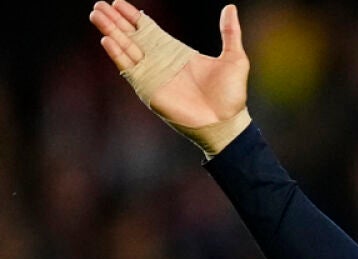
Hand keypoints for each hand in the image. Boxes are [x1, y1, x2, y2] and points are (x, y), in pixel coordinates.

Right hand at [90, 1, 250, 155]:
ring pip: (126, 48)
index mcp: (177, 52)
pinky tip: (107, 40)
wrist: (226, 122)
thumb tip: (230, 7)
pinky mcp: (149, 89)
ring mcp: (154, 74)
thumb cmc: (231, 94)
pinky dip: (118, 54)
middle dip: (115, 20)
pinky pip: (129, 69)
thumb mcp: (234, 58)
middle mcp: (161, 61)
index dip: (133, 16)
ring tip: (97, 15)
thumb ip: (230, 32)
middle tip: (99, 5)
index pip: (149, 29)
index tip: (118, 2)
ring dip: (111, 32)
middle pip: (132, 35)